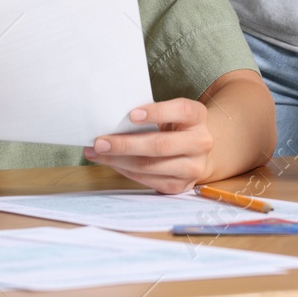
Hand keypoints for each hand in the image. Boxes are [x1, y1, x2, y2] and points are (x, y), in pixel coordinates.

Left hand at [84, 99, 213, 194]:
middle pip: (160, 145)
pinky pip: (147, 180)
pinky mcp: (180, 186)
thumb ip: (150, 114)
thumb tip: (113, 120)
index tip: (131, 114)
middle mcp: (201, 142)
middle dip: (126, 144)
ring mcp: (193, 168)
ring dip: (119, 160)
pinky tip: (111, 163)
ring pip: (150, 166)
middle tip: (100, 142)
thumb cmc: (175, 127)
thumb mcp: (171, 114)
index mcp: (198, 117)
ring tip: (97, 154)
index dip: (156, 112)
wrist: (196, 152)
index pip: (180, 111)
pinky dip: (125, 171)